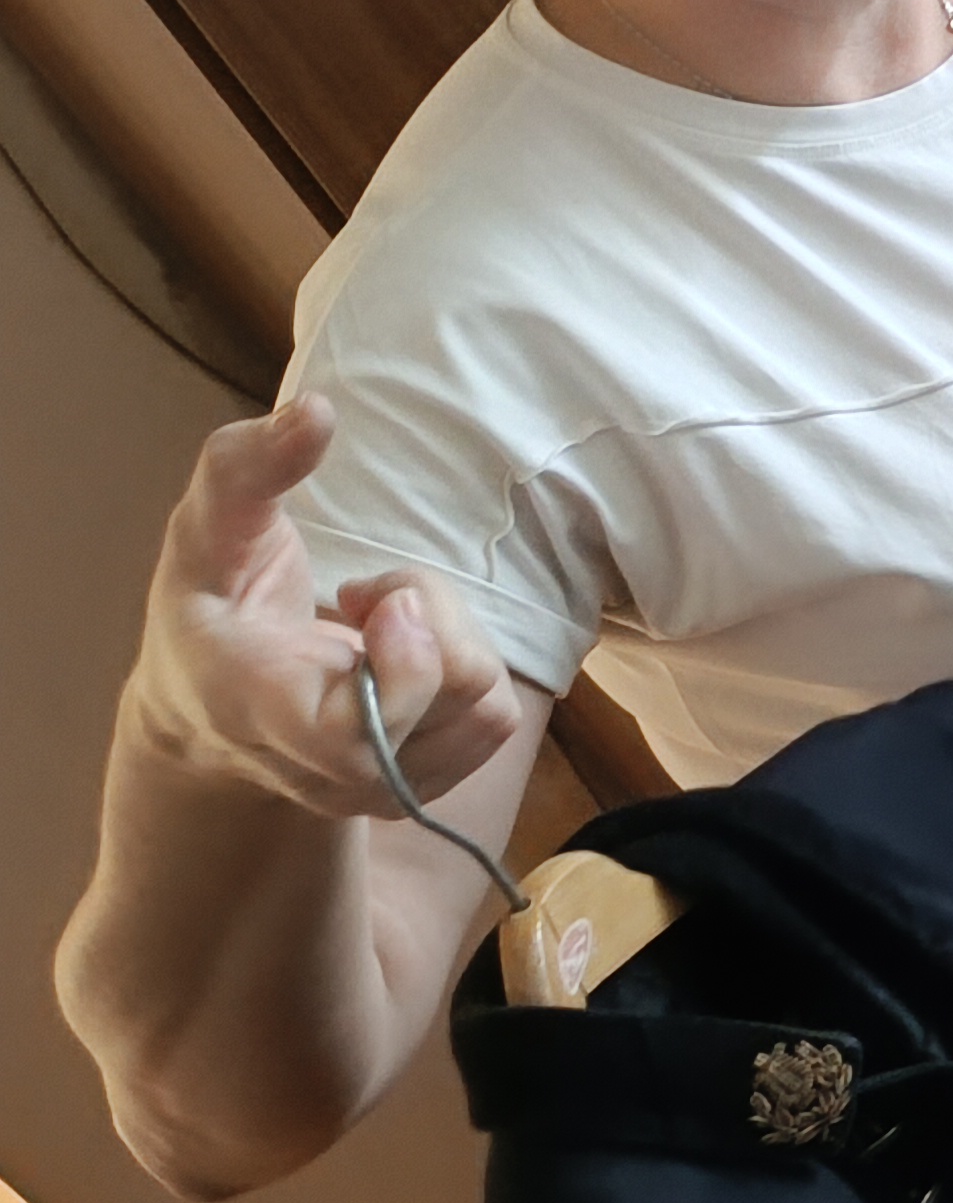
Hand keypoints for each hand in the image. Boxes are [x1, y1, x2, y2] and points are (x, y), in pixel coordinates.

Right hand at [121, 399, 516, 821]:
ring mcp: (379, 790)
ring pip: (487, 701)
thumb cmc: (212, 605)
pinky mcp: (423, 787)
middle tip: (369, 596)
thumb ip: (248, 468)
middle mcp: (328, 772)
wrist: (209, 709)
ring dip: (449, 640)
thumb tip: (317, 411)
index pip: (361, 730)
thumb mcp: (206, 529)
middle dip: (434, 615)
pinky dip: (462, 673)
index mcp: (262, 712)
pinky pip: (496, 718)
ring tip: (378, 627)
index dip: (404, 658)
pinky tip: (399, 660)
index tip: (376, 596)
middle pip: (459, 688)